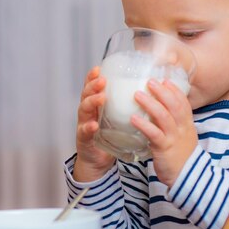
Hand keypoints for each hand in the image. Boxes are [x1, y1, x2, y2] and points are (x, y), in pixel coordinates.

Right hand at [73, 66, 115, 181]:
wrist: (98, 160)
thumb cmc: (108, 137)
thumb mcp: (115, 118)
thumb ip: (123, 106)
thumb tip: (145, 91)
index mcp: (95, 105)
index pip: (92, 87)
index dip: (93, 77)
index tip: (99, 67)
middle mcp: (87, 112)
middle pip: (86, 94)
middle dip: (93, 85)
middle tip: (102, 80)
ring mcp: (83, 124)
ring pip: (83, 109)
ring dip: (92, 102)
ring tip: (101, 98)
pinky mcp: (84, 139)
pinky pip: (85, 132)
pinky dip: (89, 128)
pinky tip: (94, 125)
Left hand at [132, 79, 197, 187]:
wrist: (186, 178)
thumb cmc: (180, 156)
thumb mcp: (182, 136)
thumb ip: (173, 124)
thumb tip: (159, 111)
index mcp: (187, 124)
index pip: (183, 102)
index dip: (174, 90)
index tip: (164, 79)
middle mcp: (182, 128)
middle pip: (174, 105)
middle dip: (162, 92)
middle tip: (150, 81)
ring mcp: (174, 138)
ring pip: (164, 116)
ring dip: (150, 104)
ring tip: (137, 94)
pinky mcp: (164, 148)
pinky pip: (154, 134)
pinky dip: (143, 124)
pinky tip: (133, 118)